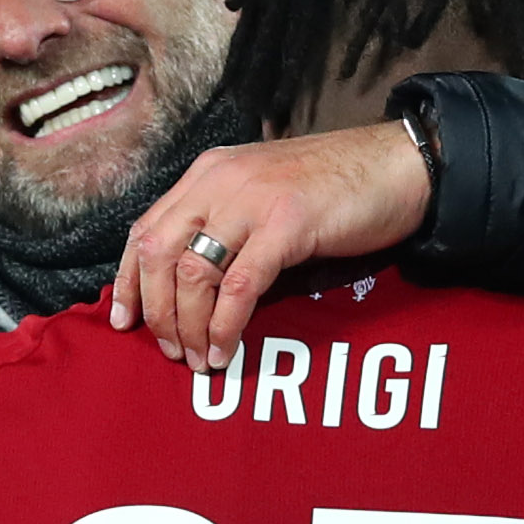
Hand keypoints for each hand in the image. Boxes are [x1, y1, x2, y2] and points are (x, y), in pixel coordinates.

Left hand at [110, 122, 432, 369]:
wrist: (399, 165)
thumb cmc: (337, 187)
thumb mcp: (264, 193)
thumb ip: (226, 222)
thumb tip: (194, 282)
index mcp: (208, 173)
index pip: (146, 228)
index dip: (128, 280)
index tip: (124, 321)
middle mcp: (220, 181)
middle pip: (158, 252)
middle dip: (157, 310)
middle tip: (168, 350)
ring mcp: (253, 199)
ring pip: (194, 272)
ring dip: (188, 325)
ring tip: (197, 358)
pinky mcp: (287, 223)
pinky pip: (240, 285)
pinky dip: (226, 325)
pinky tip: (225, 350)